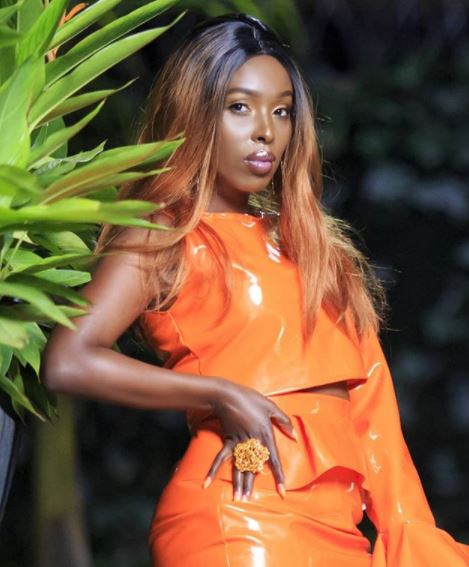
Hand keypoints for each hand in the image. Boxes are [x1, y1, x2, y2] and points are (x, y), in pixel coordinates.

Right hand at [202, 380, 297, 500]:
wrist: (228, 395)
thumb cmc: (251, 399)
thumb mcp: (271, 407)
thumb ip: (284, 421)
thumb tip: (294, 435)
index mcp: (265, 436)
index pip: (273, 461)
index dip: (279, 477)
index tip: (282, 492)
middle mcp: (252, 443)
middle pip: (253, 469)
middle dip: (252, 485)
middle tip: (250, 501)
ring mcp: (238, 444)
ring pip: (239, 467)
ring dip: (238, 483)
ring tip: (238, 498)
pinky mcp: (228, 441)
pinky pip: (220, 459)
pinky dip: (213, 471)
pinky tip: (206, 483)